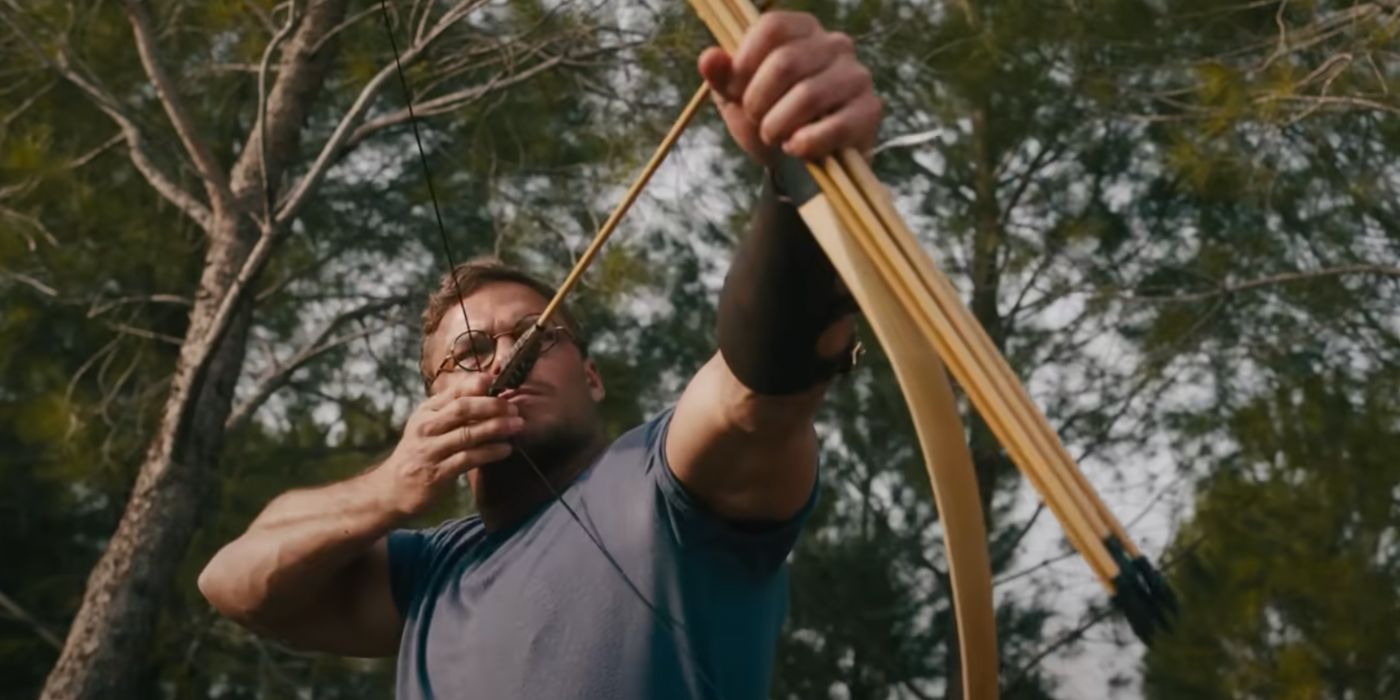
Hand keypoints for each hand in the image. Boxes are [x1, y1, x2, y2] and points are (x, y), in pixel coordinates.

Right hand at [375, 373, 521, 516]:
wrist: (393, 488)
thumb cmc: (420, 451)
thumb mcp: (430, 425)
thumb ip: (453, 408)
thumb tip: (486, 387)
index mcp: (426, 411)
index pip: (454, 392)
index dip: (477, 384)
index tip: (498, 381)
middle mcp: (426, 427)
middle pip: (462, 409)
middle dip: (492, 405)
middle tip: (514, 407)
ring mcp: (430, 450)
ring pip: (467, 434)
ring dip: (496, 427)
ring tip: (517, 425)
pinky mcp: (437, 473)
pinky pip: (468, 459)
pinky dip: (490, 452)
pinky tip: (506, 449)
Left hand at [698, 11, 881, 167]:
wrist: (799, 163)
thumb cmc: (768, 118)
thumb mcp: (736, 98)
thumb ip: (722, 76)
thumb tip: (709, 58)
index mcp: (802, 29)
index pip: (772, 27)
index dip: (745, 62)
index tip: (735, 92)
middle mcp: (835, 44)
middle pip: (786, 62)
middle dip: (758, 100)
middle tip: (756, 120)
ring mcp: (856, 75)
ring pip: (808, 95)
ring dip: (778, 125)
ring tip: (774, 136)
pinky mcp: (870, 109)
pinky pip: (835, 125)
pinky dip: (806, 143)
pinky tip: (796, 148)